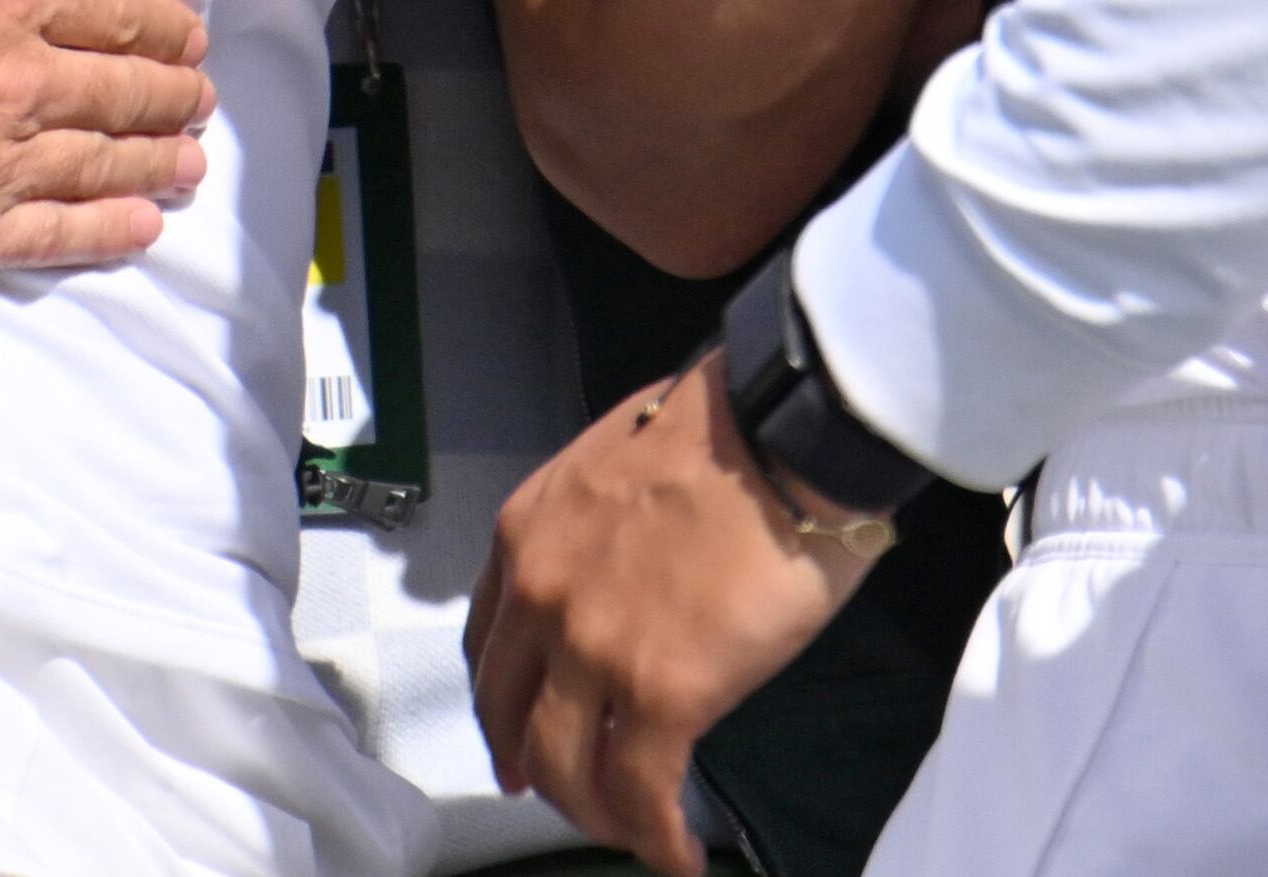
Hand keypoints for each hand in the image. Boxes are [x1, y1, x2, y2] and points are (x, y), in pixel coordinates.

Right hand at [0, 0, 218, 276]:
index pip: (114, 9)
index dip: (163, 25)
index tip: (189, 38)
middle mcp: (15, 81)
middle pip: (121, 90)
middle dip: (170, 94)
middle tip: (198, 101)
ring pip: (100, 162)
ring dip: (155, 160)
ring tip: (187, 163)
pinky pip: (53, 239)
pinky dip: (107, 231)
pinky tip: (138, 228)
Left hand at [468, 360, 878, 871]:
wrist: (780, 433)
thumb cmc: (722, 435)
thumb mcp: (611, 472)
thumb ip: (590, 537)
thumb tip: (619, 581)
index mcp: (525, 537)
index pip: (486, 647)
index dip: (499, 708)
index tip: (514, 739)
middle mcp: (541, 598)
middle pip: (512, 719)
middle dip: (536, 772)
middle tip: (566, 800)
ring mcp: (594, 651)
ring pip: (567, 770)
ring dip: (598, 815)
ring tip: (636, 831)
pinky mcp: (662, 694)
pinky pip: (642, 794)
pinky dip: (657, 839)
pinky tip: (679, 857)